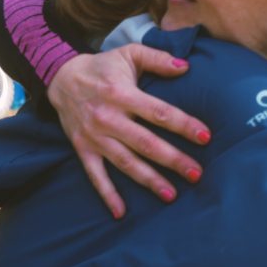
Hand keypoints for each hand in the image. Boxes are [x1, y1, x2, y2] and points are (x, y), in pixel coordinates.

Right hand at [48, 43, 210, 218]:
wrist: (60, 77)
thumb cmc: (104, 66)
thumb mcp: (129, 53)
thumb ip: (158, 59)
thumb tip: (186, 66)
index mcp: (122, 93)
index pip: (158, 112)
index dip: (183, 125)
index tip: (206, 137)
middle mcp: (108, 118)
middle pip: (145, 143)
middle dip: (172, 160)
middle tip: (197, 174)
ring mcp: (95, 136)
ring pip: (125, 163)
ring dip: (149, 180)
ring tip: (172, 195)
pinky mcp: (82, 149)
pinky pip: (95, 175)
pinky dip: (107, 194)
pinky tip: (121, 213)